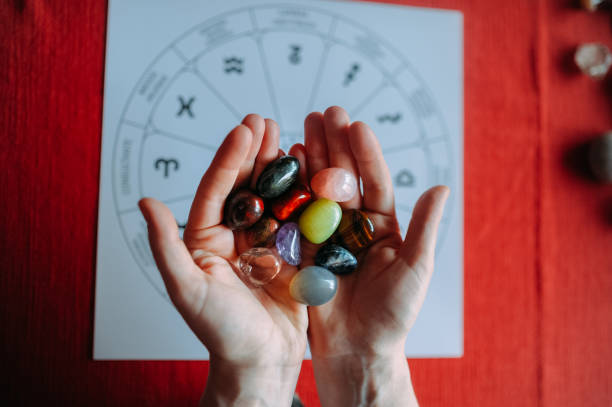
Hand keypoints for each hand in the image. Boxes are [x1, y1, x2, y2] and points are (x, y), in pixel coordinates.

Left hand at [138, 115, 306, 405]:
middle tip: (264, 120)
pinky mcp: (290, 254)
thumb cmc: (222, 332)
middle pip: (244, 186)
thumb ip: (165, 246)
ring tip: (287, 136)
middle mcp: (233, 237)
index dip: (229, 158)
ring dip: (279, 166)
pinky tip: (311, 170)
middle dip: (253, 152)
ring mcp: (264, 243)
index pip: (216, 190)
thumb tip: (145, 202)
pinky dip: (304, 193)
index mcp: (205, 240)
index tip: (244, 129)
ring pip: (271, 196)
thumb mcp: (187, 289)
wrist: (261, 362)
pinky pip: (296, 217)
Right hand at [299, 106, 449, 405]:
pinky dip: (293, 187)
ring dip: (314, 157)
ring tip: (304, 125)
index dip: (367, 154)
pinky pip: (298, 214)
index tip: (357, 126)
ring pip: (320, 189)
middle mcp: (355, 223)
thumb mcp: (415, 269)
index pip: (375, 182)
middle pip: (345, 177)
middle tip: (325, 112)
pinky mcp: (305, 248)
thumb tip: (442, 188)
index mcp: (383, 224)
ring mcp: (328, 233)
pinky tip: (289, 161)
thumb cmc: (393, 313)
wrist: (358, 348)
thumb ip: (424, 229)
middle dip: (336, 144)